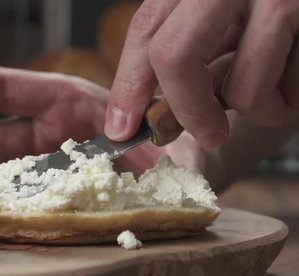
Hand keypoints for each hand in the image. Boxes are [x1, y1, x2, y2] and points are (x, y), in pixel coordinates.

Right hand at [0, 66, 203, 192]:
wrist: (187, 171)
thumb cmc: (174, 148)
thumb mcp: (165, 145)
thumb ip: (156, 161)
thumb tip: (148, 183)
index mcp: (65, 99)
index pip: (1, 87)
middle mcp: (47, 126)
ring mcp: (43, 158)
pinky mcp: (45, 187)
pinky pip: (15, 196)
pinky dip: (2, 212)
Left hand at [105, 0, 298, 148]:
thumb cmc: (283, 10)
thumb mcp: (226, 18)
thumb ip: (191, 50)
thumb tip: (142, 111)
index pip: (146, 31)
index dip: (128, 85)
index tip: (121, 127)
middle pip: (174, 56)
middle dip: (187, 110)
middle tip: (209, 135)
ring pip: (242, 87)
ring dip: (260, 109)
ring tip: (281, 93)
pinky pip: (288, 88)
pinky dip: (293, 99)